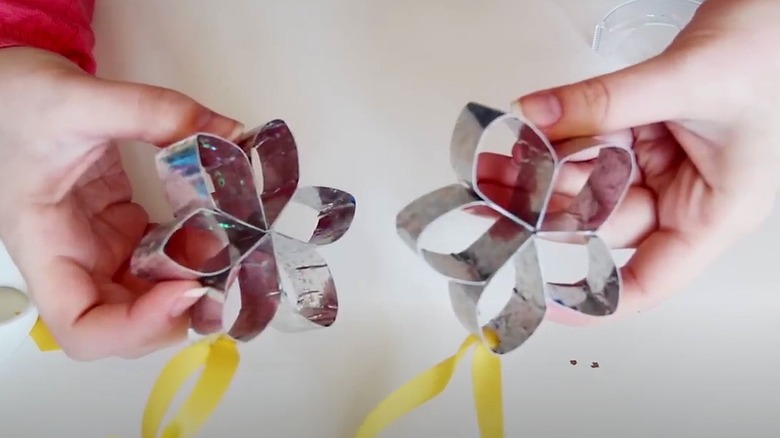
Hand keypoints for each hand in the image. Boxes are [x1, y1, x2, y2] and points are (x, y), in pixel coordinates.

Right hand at [0, 47, 242, 359]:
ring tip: (232, 252)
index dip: (136, 326)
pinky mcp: (121, 228)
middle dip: (179, 312)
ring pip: (149, 295)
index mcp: (45, 244)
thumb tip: (228, 133)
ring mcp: (99, 246)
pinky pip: (162, 257)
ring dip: (193, 284)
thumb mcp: (78, 99)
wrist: (5, 87)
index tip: (185, 288)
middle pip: (126, 324)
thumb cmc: (13, 100)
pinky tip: (219, 228)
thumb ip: (154, 112)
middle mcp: (72, 258)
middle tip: (227, 276)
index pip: (82, 326)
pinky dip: (193, 252)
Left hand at [508, 0, 779, 323]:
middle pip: (603, 221)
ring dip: (545, 170)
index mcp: (714, 212)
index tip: (539, 296)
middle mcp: (686, 196)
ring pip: (591, 180)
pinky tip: (529, 132)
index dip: (594, 300)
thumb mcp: (688, 82)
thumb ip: (608, 100)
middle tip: (494, 198)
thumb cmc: (772, 50)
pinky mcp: (647, 132)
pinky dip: (563, 136)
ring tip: (497, 164)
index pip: (649, 280)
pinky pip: (595, 142)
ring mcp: (665, 163)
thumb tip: (538, 113)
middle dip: (546, 210)